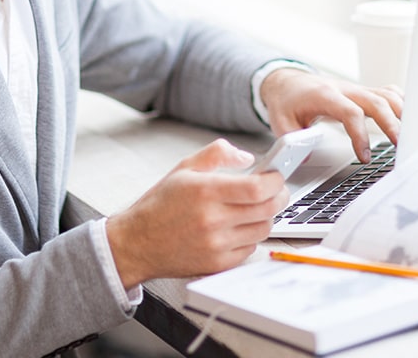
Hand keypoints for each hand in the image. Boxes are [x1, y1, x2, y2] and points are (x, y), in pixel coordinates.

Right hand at [105, 139, 288, 287]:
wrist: (137, 242)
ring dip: (265, 216)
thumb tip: (248, 158)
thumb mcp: (184, 167)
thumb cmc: (161, 204)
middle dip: (279, 196)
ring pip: (262, 229)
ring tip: (255, 207)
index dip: (275, 180)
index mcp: (205, 191)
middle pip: (267, 209)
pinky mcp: (217, 264)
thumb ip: (218, 153)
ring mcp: (216, 245)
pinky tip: (239, 227)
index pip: (258, 188)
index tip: (276, 175)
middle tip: (276, 190)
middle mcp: (212, 220)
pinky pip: (250, 249)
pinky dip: (251, 236)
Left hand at [259, 69, 402, 162]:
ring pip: (387, 94)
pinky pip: (388, 92)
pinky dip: (401, 103)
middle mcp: (345, 89)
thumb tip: (307, 158)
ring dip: (402, 113)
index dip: (361, 135)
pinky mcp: (363, 92)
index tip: (364, 157)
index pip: (351, 112)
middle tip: (401, 147)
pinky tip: (410, 118)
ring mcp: (356, 89)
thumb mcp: (281, 121)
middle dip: (392, 124)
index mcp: (326, 96)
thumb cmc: (287, 101)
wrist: (288, 82)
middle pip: (377, 101)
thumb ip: (294, 140)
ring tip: (412, 135)